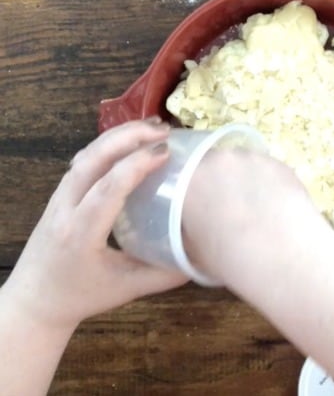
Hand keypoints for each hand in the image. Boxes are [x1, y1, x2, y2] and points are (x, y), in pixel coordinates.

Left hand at [1, 118, 187, 330]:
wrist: (34, 301)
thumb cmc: (81, 297)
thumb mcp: (128, 290)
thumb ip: (165, 274)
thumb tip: (203, 256)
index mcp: (80, 233)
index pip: (108, 187)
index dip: (137, 164)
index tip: (166, 151)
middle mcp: (65, 208)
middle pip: (92, 159)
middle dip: (128, 136)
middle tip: (164, 129)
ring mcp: (58, 198)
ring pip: (86, 155)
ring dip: (118, 136)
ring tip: (152, 128)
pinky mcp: (60, 194)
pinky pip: (83, 161)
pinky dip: (108, 145)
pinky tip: (129, 143)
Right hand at [182, 149, 320, 283]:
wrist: (282, 258)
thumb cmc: (231, 260)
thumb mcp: (193, 249)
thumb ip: (188, 227)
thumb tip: (194, 223)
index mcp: (188, 179)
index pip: (181, 177)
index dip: (191, 192)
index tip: (199, 207)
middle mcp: (218, 160)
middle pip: (213, 166)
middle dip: (219, 183)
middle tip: (229, 210)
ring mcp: (251, 158)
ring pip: (243, 166)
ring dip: (245, 182)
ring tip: (256, 211)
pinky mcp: (280, 164)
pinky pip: (268, 171)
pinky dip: (269, 185)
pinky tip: (275, 208)